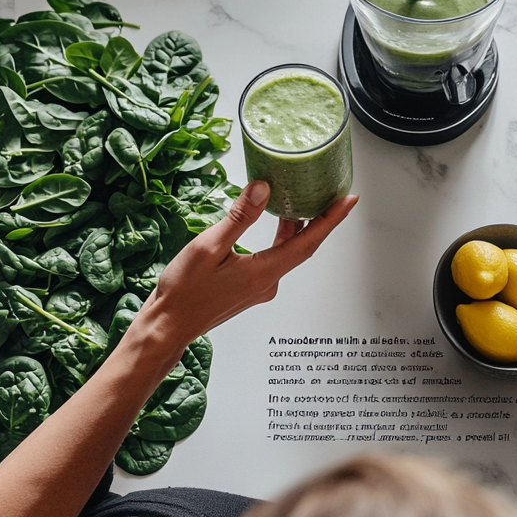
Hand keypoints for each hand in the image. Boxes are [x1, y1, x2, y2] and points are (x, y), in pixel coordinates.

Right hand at [136, 181, 357, 352]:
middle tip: (332, 191)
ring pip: (288, 250)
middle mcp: (268, 282)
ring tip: (302, 197)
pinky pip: (274, 257)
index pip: (309, 241)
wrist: (166, 326)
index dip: (332, 219)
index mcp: (264, 273)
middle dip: (319, 217)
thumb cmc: (184, 292)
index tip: (350, 200)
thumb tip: (263, 189)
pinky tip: (273, 220)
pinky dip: (280, 236)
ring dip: (296, 225)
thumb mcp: (210, 246)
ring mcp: (260, 287)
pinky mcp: (249, 287)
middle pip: (303, 244)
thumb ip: (240, 217)